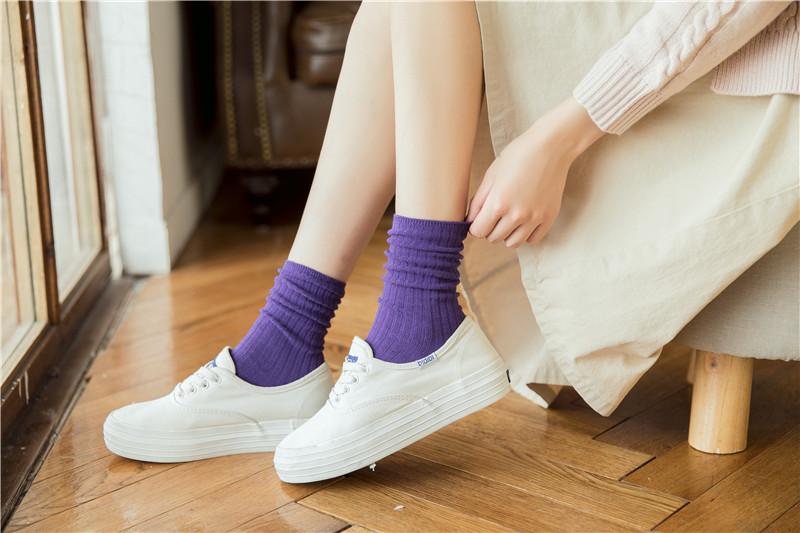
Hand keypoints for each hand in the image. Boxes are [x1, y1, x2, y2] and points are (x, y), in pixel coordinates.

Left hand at [467, 97, 603, 246]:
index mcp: (498, 203)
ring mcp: (534, 218)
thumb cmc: (518, 156)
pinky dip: (526, 235)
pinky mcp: (549, 218)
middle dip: (490, 229)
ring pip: (513, 243)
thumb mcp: (491, 175)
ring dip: (507, 234)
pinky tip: (524, 221)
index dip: (476, 225)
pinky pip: (533, 240)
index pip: (478, 232)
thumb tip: (471, 221)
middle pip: (494, 238)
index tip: (480, 218)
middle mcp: (516, 215)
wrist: (551, 148)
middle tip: (495, 215)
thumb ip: (478, 201)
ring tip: (508, 219)